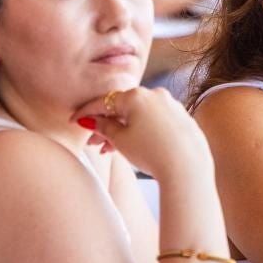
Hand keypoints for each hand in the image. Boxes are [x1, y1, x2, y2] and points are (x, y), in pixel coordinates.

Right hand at [74, 86, 213, 181]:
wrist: (187, 168)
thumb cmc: (152, 153)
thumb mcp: (121, 141)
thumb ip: (104, 127)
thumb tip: (92, 121)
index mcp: (136, 95)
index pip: (104, 101)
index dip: (87, 112)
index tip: (74, 120)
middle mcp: (155, 94)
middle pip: (123, 108)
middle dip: (106, 125)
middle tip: (93, 143)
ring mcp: (171, 105)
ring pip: (140, 115)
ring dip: (123, 130)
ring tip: (111, 150)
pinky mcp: (183, 119)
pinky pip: (156, 121)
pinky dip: (142, 131)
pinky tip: (135, 147)